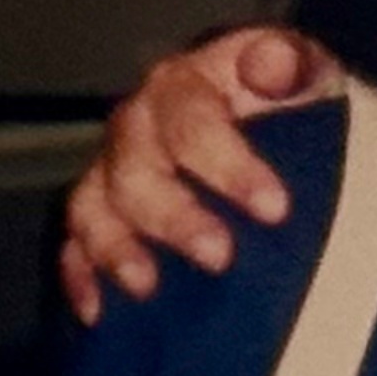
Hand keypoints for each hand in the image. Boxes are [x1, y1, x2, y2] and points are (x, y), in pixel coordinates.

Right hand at [56, 26, 340, 321]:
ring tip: (147, 287)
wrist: (265, 108)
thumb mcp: (302, 68)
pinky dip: (79, 273)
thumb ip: (288, 63)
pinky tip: (95, 311)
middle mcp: (137, 122)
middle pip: (136, 170)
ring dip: (115, 248)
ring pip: (93, 205)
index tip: (275, 209)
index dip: (230, 166)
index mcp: (183, 84)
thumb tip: (273, 63)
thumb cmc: (286, 92)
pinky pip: (74, 238)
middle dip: (174, 216)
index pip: (194, 122)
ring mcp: (112, 166)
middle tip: (220, 257)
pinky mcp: (99, 205)